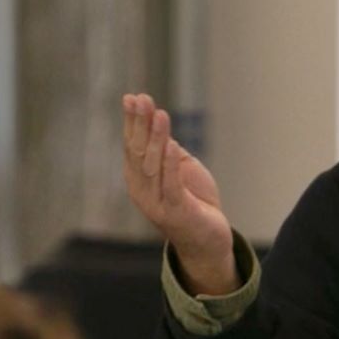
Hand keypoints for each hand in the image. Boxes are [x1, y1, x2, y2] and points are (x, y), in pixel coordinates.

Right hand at [122, 93, 237, 293]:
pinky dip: (171, 165)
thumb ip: (166, 149)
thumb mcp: (178, 169)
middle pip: (138, 152)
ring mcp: (156, 203)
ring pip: (153, 166)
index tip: (133, 97)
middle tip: (142, 99)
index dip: (132, 121)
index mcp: (139, 178)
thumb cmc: (193, 202)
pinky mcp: (176, 212)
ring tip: (160, 114)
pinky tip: (172, 145)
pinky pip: (171, 186)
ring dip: (156, 139)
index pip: (132, 144)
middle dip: (140, 123)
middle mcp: (141, 190)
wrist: (207, 241)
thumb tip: (156, 119)